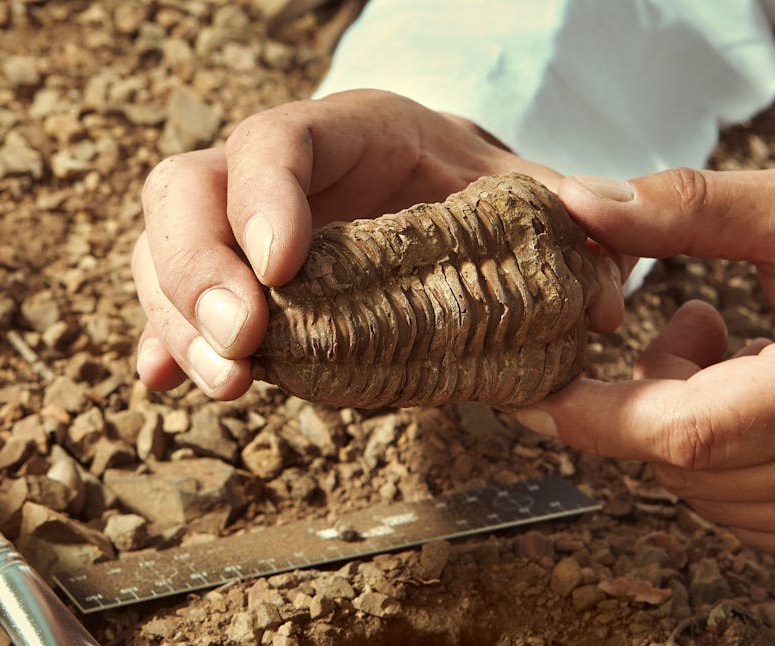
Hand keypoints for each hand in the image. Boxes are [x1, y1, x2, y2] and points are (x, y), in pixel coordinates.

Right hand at [132, 89, 625, 398]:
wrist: (427, 189)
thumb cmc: (461, 181)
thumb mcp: (515, 182)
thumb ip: (562, 214)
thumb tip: (612, 274)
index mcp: (338, 131)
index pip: (275, 143)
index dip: (265, 199)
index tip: (285, 268)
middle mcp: (265, 170)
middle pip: (186, 193)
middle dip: (200, 272)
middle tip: (245, 344)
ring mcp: (232, 225)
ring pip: (162, 251)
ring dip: (179, 322)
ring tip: (229, 384)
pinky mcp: (223, 280)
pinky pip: (168, 300)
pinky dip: (165, 342)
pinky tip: (167, 383)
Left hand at [516, 168, 774, 559]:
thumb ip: (685, 208)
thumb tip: (578, 204)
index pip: (685, 432)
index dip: (596, 415)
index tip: (533, 392)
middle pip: (685, 466)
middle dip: (652, 399)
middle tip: (691, 327)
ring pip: (703, 495)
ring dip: (686, 431)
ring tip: (736, 355)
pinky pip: (741, 515)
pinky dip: (722, 462)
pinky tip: (757, 401)